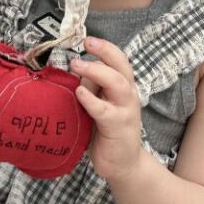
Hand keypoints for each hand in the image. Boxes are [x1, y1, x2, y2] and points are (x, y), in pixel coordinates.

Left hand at [70, 37, 142, 182]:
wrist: (123, 164)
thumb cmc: (107, 132)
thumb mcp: (99, 104)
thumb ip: (92, 88)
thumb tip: (75, 70)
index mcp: (124, 87)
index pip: (119, 61)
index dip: (105, 48)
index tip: (87, 39)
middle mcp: (128, 95)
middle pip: (122, 66)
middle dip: (104, 51)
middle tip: (85, 44)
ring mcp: (125, 110)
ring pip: (117, 83)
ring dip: (96, 71)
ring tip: (76, 65)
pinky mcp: (118, 127)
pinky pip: (104, 110)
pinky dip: (91, 99)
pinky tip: (79, 93)